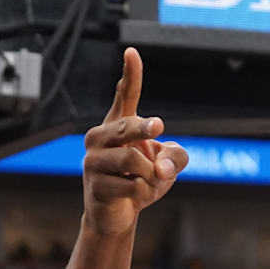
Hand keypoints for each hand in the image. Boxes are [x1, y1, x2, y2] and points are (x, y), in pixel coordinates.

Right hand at [81, 47, 188, 235]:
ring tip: (149, 183)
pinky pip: (131, 186)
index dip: (130, 75)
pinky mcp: (95, 185)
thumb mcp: (168, 165)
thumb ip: (176, 157)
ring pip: (133, 161)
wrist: (117, 216)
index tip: (132, 52)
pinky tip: (136, 196)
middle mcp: (100, 138)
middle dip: (145, 128)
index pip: (124, 96)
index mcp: (118, 126)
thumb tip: (161, 168)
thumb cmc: (141, 182)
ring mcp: (93, 161)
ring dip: (151, 176)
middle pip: (128, 126)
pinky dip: (144, 193)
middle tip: (158, 127)